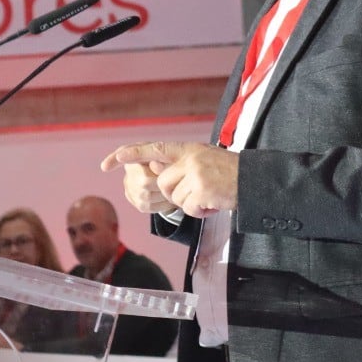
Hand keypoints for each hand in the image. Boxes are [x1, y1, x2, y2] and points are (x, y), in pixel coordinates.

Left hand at [102, 141, 238, 216]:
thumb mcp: (204, 158)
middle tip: (198, 193)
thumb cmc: (229, 173)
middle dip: (176, 194)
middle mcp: (189, 158)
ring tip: (209, 196)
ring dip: (190, 204)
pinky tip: (213, 204)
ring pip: (174, 198)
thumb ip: (180, 164)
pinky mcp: (200, 189)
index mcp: (188, 149)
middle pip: (162, 184)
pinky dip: (199, 211)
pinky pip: (187, 208)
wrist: (254, 180)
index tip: (107, 162)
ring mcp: (194, 174)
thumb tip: (157, 173)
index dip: (129, 154)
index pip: (152, 149)